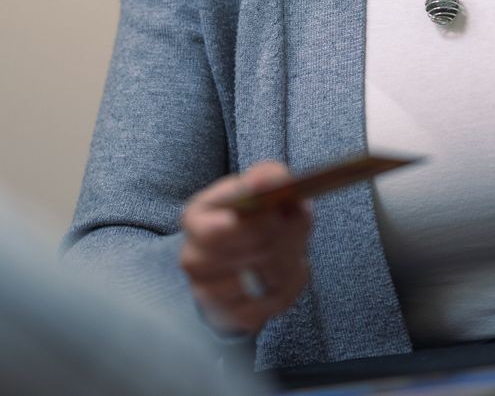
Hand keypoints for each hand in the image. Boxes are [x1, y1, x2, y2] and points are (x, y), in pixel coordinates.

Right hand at [179, 161, 312, 335]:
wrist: (242, 263)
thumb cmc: (251, 218)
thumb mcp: (257, 189)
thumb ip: (267, 177)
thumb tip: (272, 181)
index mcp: (195, 218)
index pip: (211, 229)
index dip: (247, 224)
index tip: (276, 211)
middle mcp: (193, 257)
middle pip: (246, 250)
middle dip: (282, 233)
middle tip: (301, 218)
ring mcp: (209, 291)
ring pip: (263, 276)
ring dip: (288, 257)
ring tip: (293, 244)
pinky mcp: (232, 315)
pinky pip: (272, 301)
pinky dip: (290, 283)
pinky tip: (290, 269)